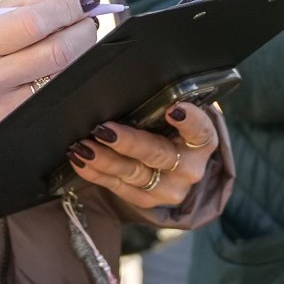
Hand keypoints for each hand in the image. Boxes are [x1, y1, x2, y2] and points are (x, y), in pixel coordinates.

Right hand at [0, 0, 99, 136]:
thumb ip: (31, 2)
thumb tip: (78, 3)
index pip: (34, 24)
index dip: (67, 9)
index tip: (85, 0)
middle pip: (58, 52)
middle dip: (83, 30)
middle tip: (87, 20)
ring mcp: (5, 110)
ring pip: (66, 75)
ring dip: (82, 51)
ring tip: (75, 38)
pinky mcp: (20, 126)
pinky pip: (60, 95)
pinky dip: (72, 73)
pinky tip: (67, 63)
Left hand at [67, 103, 219, 210]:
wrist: (175, 160)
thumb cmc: (168, 125)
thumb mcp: (172, 110)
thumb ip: (159, 100)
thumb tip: (122, 83)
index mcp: (202, 141)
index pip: (201, 131)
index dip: (190, 121)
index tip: (173, 110)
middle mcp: (189, 168)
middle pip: (159, 155)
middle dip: (129, 143)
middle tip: (104, 130)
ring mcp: (169, 188)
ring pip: (134, 174)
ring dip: (105, 160)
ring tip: (82, 146)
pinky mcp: (147, 200)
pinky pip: (118, 188)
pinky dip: (96, 174)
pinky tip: (80, 160)